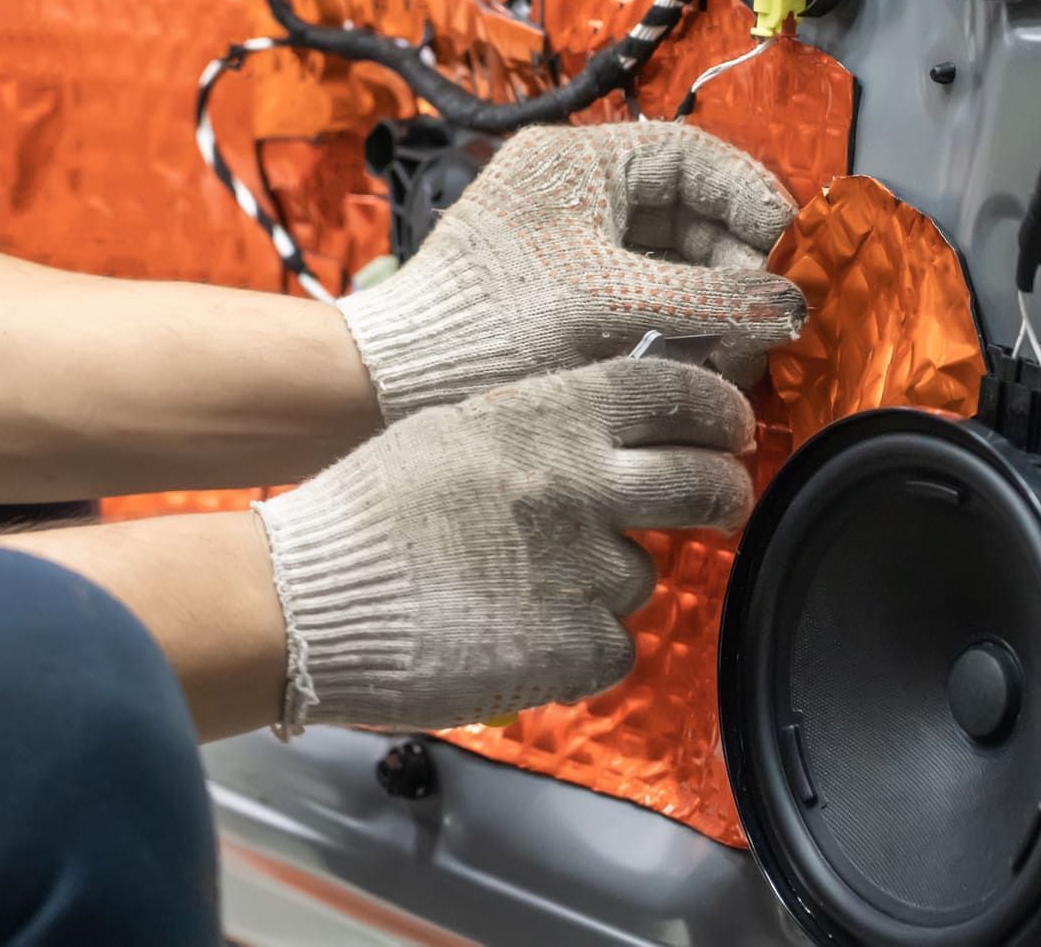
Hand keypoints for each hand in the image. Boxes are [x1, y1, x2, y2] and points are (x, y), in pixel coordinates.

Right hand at [254, 357, 754, 731]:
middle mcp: (583, 484)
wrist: (313, 596)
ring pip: (642, 577)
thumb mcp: (462, 430)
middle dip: (723, 496)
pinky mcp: (576, 647)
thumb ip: (542, 427)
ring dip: (605, 583)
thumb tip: (606, 435)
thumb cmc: (370, 508)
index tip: (727, 430)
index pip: (675, 394)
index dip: (717, 413)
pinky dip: (578, 647)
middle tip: (717, 504)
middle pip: (704, 486)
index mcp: (551, 417)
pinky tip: (518, 633)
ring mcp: (586, 569)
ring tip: (525, 587)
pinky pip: (613, 646)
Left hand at [340, 122, 804, 419]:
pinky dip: (680, 325)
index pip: (696, 158)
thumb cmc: (483, 325)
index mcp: (578, 160)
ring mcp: (572, 241)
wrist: (399, 380)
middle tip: (768, 323)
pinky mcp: (568, 292)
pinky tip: (700, 363)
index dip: (754, 203)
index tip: (794, 252)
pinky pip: (647, 296)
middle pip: (692, 214)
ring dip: (714, 303)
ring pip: (675, 260)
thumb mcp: (609, 303)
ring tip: (736, 353)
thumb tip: (789, 304)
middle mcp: (576, 190)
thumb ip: (710, 298)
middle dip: (737, 269)